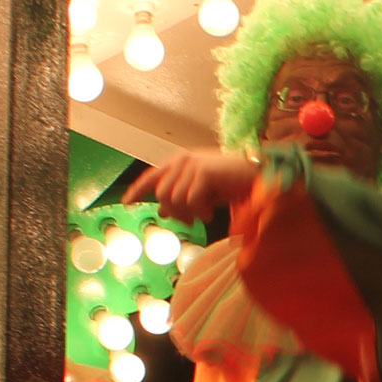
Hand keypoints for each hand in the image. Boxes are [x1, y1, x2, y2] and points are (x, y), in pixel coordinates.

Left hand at [124, 148, 260, 220]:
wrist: (256, 176)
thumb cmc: (229, 183)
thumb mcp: (200, 192)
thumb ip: (180, 198)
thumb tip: (162, 211)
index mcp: (178, 162)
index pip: (151, 177)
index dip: (137, 190)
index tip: (126, 202)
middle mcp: (181, 160)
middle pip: (162, 195)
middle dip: (175, 212)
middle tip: (191, 221)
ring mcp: (192, 165)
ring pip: (176, 200)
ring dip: (190, 213)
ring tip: (204, 214)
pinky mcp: (204, 173)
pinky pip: (191, 201)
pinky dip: (200, 212)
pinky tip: (210, 213)